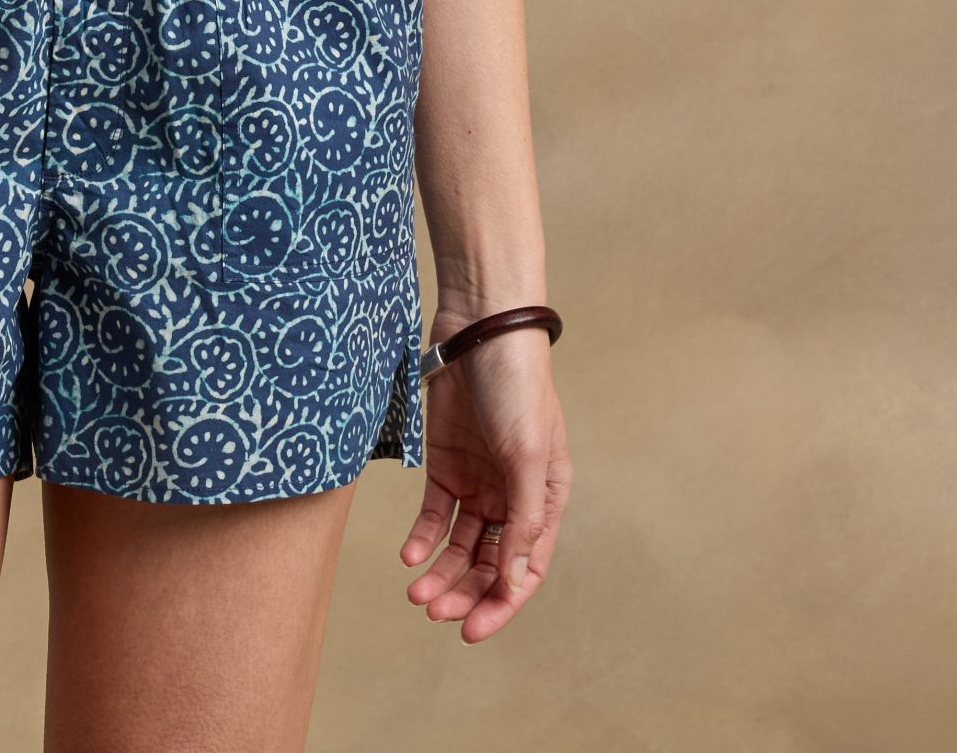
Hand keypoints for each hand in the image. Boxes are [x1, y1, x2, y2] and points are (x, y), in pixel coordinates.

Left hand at [399, 316, 570, 640]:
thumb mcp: (526, 455)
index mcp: (546, 497)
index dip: (501, 602)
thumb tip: (515, 579)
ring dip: (440, 571)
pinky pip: (434, 513)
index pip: (525, 566)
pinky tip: (410, 555)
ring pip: (459, 544)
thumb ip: (522, 518)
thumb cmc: (516, 385)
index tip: (471, 630)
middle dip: (464, 591)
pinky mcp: (445, 462)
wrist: (478, 327)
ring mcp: (477, 479)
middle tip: (434, 612)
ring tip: (416, 592)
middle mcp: (512, 495)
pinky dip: (422, 537)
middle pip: (488, 561)